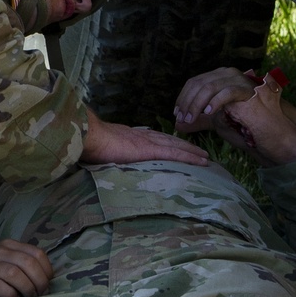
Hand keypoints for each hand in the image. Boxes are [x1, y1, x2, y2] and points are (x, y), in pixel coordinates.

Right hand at [0, 239, 52, 296]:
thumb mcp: (9, 270)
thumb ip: (26, 270)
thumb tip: (50, 283)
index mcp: (9, 245)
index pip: (37, 253)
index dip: (47, 271)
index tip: (47, 286)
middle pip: (28, 262)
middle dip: (39, 281)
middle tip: (40, 295)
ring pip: (15, 273)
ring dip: (27, 289)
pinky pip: (1, 286)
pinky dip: (12, 295)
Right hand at [81, 109, 209, 166]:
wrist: (90, 135)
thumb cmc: (91, 142)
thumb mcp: (101, 145)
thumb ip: (109, 149)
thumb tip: (106, 155)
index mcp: (131, 136)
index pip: (154, 139)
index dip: (167, 142)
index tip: (176, 146)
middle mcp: (143, 136)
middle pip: (170, 140)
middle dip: (185, 145)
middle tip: (199, 152)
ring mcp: (149, 142)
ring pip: (177, 145)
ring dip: (192, 151)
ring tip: (205, 157)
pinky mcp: (152, 150)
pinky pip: (176, 153)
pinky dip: (190, 156)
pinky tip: (202, 160)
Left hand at [174, 66, 295, 164]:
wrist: (271, 132)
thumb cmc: (246, 125)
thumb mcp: (217, 121)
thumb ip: (199, 120)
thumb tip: (177, 125)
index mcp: (221, 78)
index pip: (195, 82)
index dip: (183, 97)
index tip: (177, 114)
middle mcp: (229, 74)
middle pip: (199, 83)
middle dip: (187, 102)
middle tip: (182, 120)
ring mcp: (240, 79)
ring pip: (209, 86)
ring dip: (196, 104)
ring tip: (190, 119)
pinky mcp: (249, 89)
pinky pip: (227, 92)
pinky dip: (214, 102)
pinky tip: (207, 113)